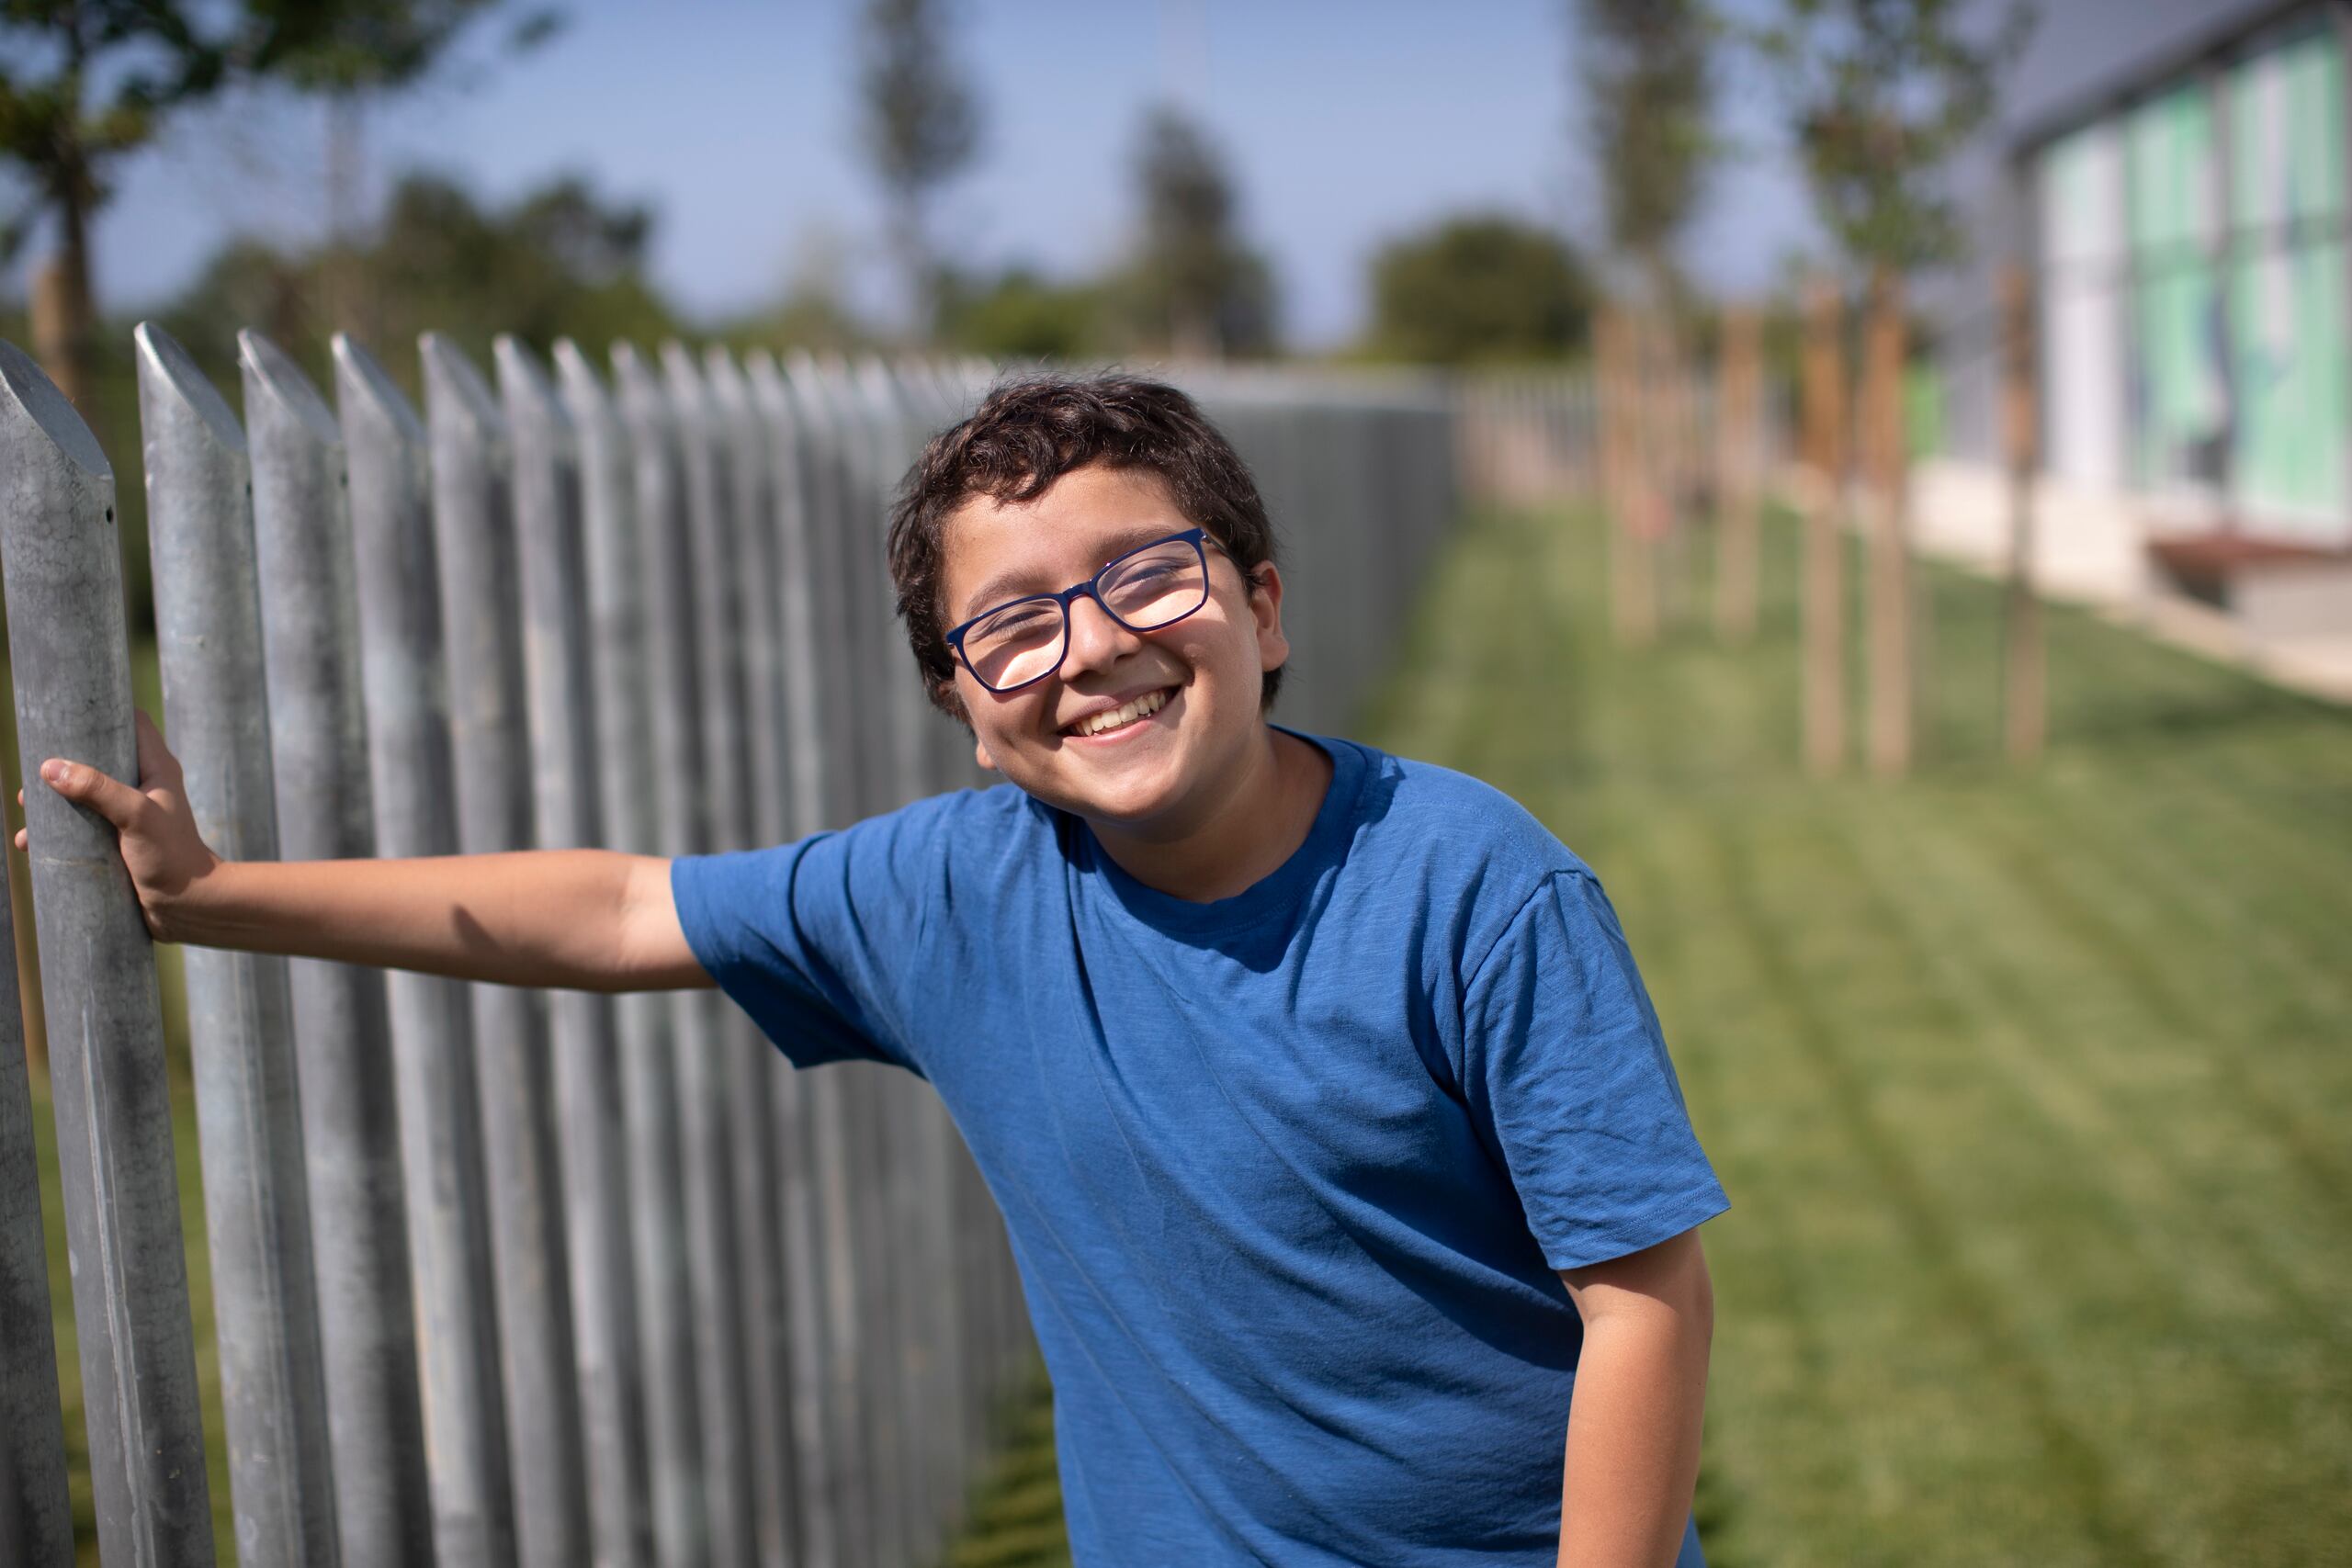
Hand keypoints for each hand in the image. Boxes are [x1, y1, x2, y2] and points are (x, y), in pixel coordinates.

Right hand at [19, 710, 222, 942]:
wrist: (190, 906)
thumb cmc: (172, 856)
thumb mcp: (136, 816)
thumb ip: (98, 789)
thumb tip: (50, 768)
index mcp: (156, 769)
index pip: (132, 724)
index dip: (103, 713)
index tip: (68, 713)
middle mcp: (142, 787)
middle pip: (97, 759)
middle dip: (63, 764)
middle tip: (34, 776)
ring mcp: (128, 815)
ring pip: (83, 797)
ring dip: (53, 803)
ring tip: (27, 811)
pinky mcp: (117, 842)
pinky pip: (80, 829)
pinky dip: (56, 833)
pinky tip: (30, 844)